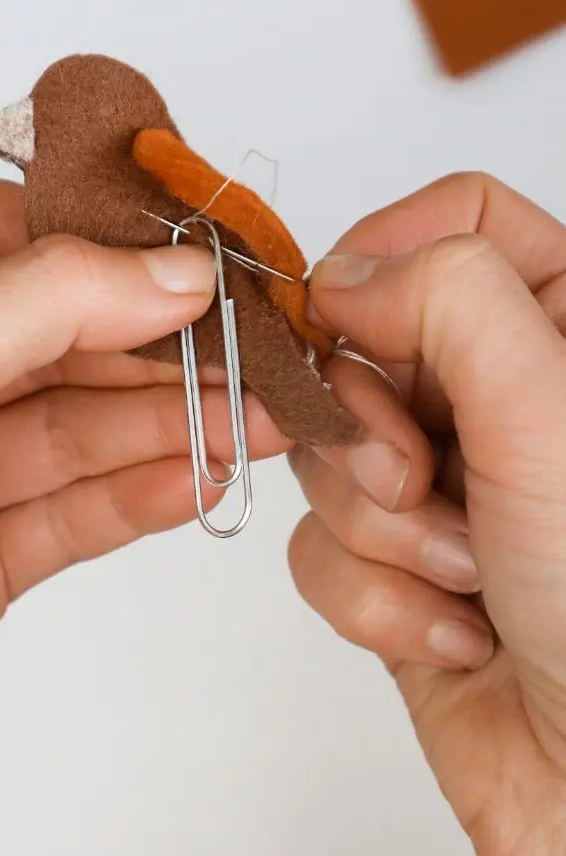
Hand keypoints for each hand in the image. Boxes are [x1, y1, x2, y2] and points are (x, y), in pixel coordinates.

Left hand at [0, 181, 284, 749]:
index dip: (100, 243)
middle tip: (252, 345)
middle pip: (52, 337)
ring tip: (256, 417)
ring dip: (171, 422)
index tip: (193, 256)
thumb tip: (167, 272)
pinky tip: (204, 476)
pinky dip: (140, 494)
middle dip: (157, 345)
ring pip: (75, 430)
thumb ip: (40, 302)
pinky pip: (71, 512)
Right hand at [288, 173, 565, 855]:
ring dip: (385, 531)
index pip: (459, 220)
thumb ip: (447, 296)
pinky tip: (460, 635)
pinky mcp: (397, 571)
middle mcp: (502, 401)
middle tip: (424, 481)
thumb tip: (343, 273)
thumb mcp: (546, 412)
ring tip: (469, 579)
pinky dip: (375, 600)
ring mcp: (445, 487)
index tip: (356, 322)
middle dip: (374, 429)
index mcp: (562, 333)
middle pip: (364, 342)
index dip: (389, 257)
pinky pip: (315, 547)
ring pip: (327, 453)